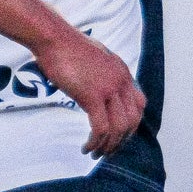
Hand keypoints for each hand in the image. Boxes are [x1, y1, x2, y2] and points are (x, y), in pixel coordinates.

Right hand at [34, 27, 145, 157]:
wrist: (53, 37)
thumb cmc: (64, 45)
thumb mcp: (91, 57)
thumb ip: (98, 71)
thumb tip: (91, 82)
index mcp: (122, 72)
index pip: (139, 104)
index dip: (131, 124)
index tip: (118, 134)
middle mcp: (121, 82)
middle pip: (132, 120)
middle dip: (121, 140)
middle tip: (108, 151)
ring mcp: (108, 89)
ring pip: (118, 127)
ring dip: (108, 145)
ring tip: (96, 154)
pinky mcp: (92, 96)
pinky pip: (100, 127)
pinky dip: (96, 141)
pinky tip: (87, 147)